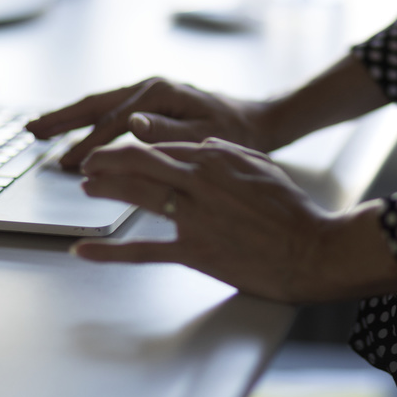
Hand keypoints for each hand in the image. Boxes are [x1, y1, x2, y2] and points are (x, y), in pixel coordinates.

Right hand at [26, 78, 271, 170]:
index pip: (114, 122)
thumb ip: (168, 131)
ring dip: (69, 118)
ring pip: (99, 105)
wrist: (257, 121)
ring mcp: (149, 94)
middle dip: (62, 119)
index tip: (70, 164)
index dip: (90, 145)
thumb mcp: (205, 134)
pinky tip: (75, 131)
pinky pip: (110, 111)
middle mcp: (150, 88)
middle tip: (30, 131)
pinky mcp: (151, 103)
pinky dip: (88, 121)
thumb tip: (133, 124)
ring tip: (39, 130)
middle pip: (95, 104)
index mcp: (159, 94)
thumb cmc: (236, 131)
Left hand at [72, 138, 396, 303]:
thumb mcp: (261, 165)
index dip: (136, 146)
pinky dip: (109, 252)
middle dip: (107, 157)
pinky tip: (83, 250)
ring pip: (137, 195)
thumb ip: (228, 152)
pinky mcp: (194, 251)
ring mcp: (195, 217)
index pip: (164, 145)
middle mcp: (200, 181)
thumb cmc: (292, 209)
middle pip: (139, 161)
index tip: (120, 150)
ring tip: (85, 186)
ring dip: (104, 188)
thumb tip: (202, 144)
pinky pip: (143, 250)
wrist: (313, 249)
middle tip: (88, 160)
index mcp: (216, 157)